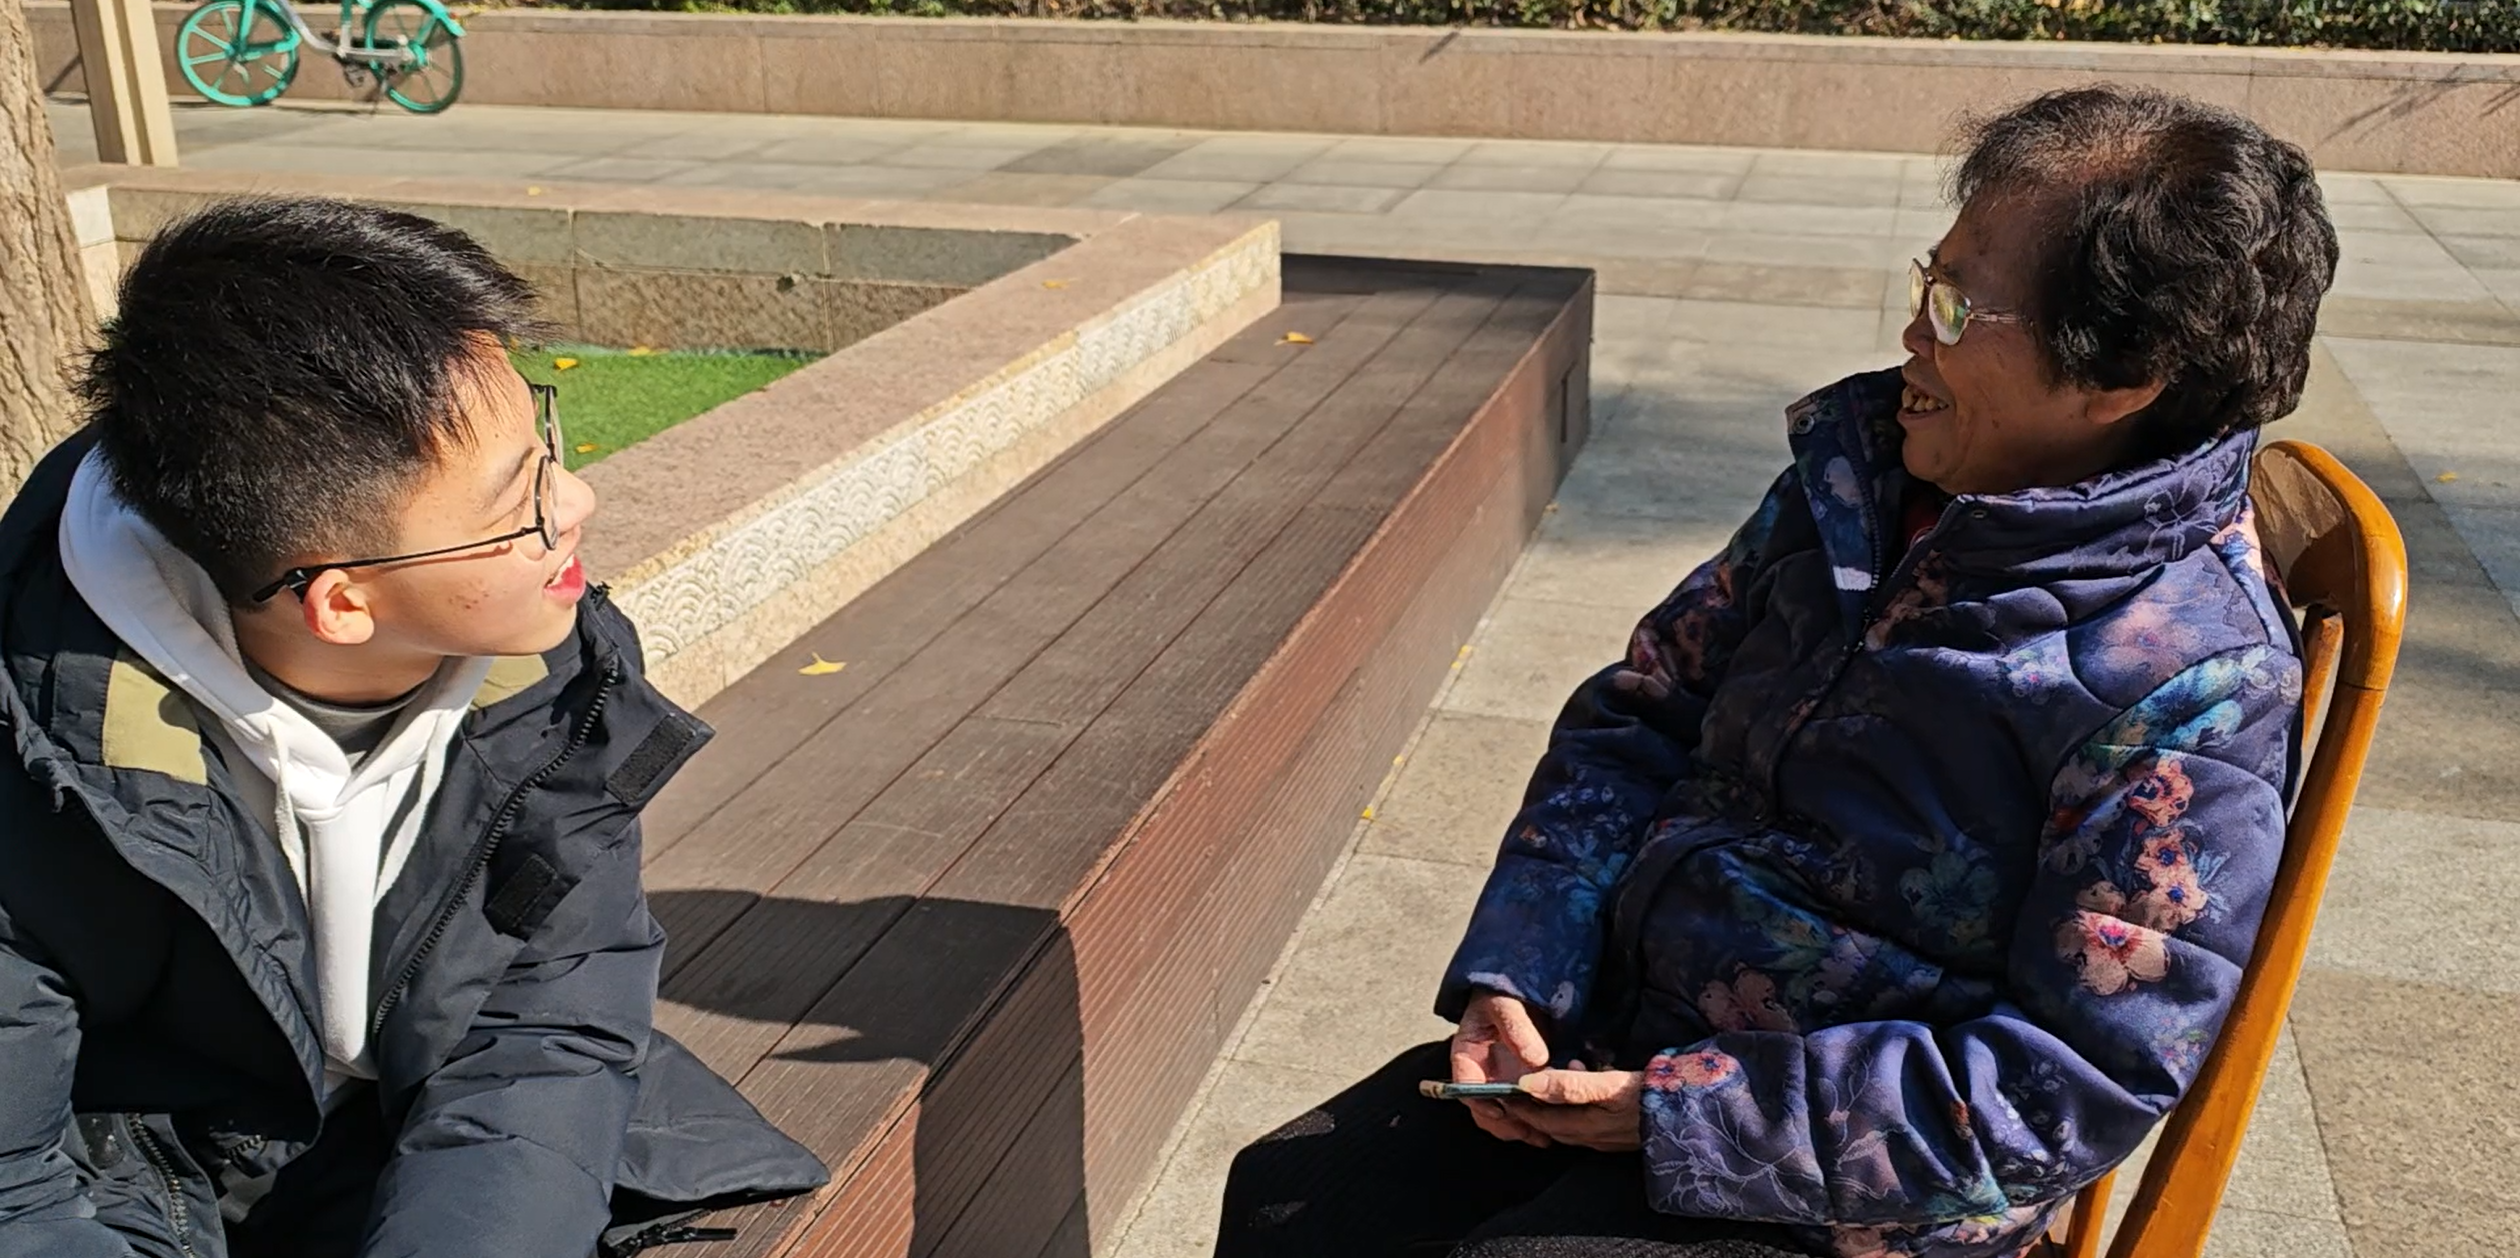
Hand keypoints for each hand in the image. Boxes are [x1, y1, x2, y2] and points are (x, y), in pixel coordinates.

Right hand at [1450, 991, 1550, 1146]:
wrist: (1516, 993)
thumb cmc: (1503, 996)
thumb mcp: (1506, 1004)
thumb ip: (1517, 1028)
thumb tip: (1535, 1060)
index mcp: (1466, 1055)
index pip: (1464, 1085)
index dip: (1479, 1100)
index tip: (1500, 1110)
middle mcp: (1479, 1075)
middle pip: (1483, 1110)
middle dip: (1505, 1125)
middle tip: (1531, 1132)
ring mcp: (1498, 1084)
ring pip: (1502, 1117)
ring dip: (1520, 1129)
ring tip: (1544, 1137)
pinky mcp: (1517, 1088)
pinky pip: (1521, 1112)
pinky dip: (1533, 1122)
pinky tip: (1552, 1126)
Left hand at [1502, 1062, 1643, 1152]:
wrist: (1695, 1114)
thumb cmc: (1651, 1097)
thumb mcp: (1608, 1086)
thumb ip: (1569, 1085)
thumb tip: (1528, 1083)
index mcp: (1583, 1128)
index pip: (1537, 1119)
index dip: (1516, 1106)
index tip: (1496, 1092)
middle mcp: (1591, 1139)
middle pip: (1550, 1125)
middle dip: (1531, 1108)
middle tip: (1517, 1087)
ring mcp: (1607, 1139)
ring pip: (1569, 1124)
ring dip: (1555, 1105)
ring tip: (1555, 1076)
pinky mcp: (1621, 1134)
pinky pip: (1587, 1123)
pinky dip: (1576, 1106)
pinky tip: (1585, 1087)